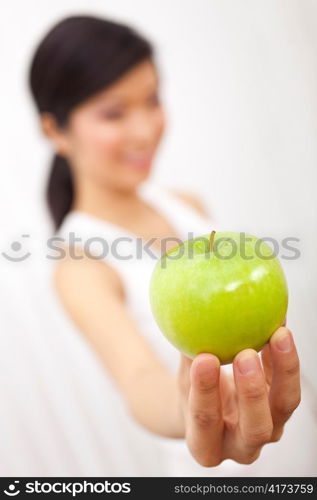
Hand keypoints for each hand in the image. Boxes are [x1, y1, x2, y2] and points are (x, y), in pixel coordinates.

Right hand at [177, 327, 299, 466]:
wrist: (211, 405)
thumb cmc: (191, 390)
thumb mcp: (183, 378)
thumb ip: (187, 355)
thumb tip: (187, 318)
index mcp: (205, 445)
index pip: (205, 422)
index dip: (206, 392)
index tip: (204, 358)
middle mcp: (241, 447)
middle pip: (254, 428)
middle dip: (252, 392)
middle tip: (245, 354)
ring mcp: (268, 430)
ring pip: (283, 406)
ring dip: (283, 370)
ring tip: (277, 334)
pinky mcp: (283, 409)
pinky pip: (290, 384)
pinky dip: (287, 356)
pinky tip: (279, 328)